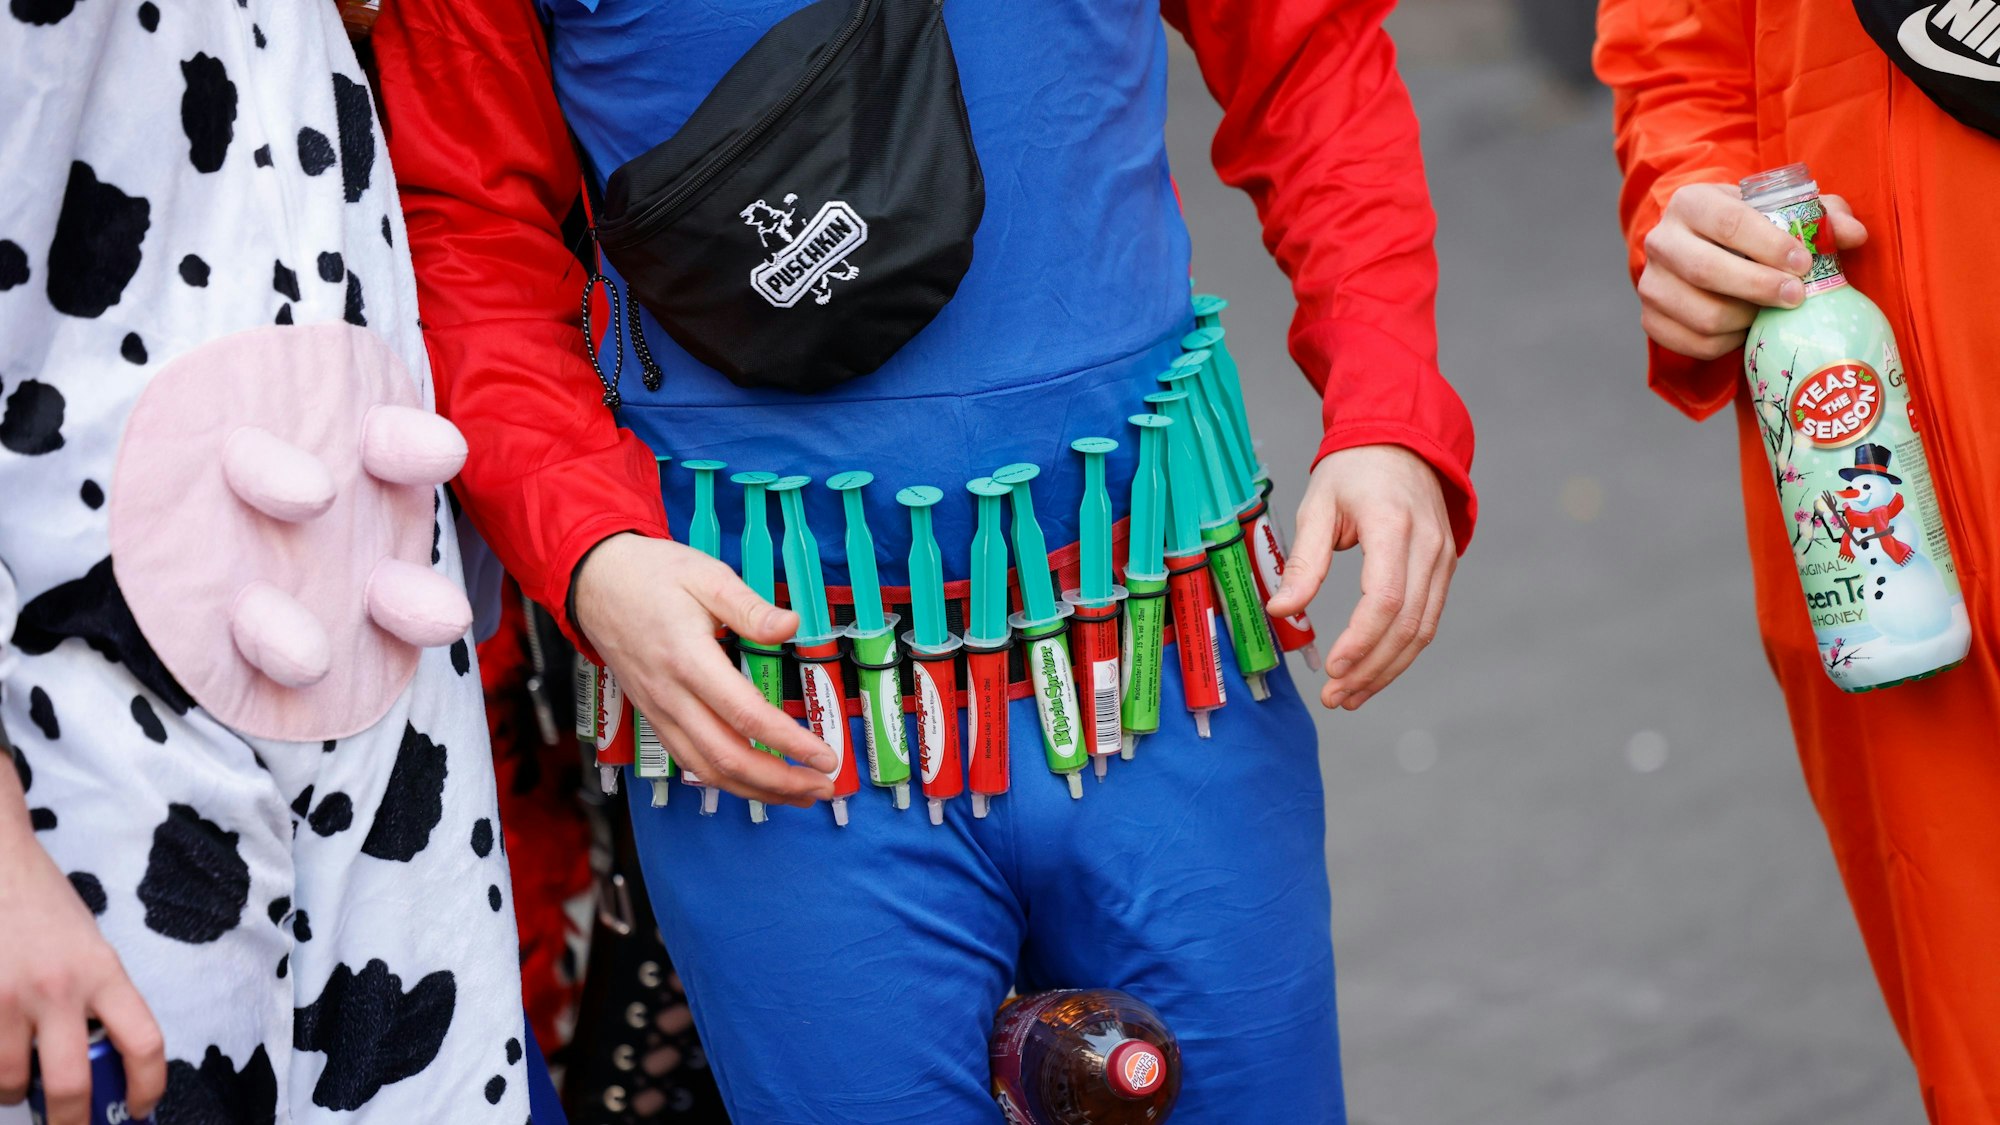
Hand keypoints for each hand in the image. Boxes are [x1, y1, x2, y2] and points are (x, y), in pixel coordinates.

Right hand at [0, 774, 163, 1123]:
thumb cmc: (45, 907)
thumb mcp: (90, 947)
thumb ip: (98, 998)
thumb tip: (104, 1060)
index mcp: (103, 972)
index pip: (144, 1043)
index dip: (147, 1087)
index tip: (137, 1110)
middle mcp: (59, 989)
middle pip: (73, 1084)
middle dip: (72, 1122)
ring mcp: (8, 998)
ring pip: (11, 1083)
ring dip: (15, 1096)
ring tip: (18, 1087)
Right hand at [573, 533, 837, 805]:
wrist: (596, 581)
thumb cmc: (653, 574)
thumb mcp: (707, 576)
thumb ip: (750, 607)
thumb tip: (791, 625)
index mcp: (689, 658)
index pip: (746, 715)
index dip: (789, 742)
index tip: (825, 755)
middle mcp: (671, 695)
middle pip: (727, 756)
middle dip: (780, 780)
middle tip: (823, 786)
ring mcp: (659, 711)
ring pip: (707, 769)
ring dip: (756, 789)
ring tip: (799, 793)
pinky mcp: (654, 717)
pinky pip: (690, 761)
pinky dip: (726, 780)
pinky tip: (755, 782)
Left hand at [1266, 445, 1455, 710]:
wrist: (1402, 438)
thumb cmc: (1354, 469)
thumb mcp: (1317, 505)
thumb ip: (1304, 560)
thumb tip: (1280, 610)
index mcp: (1393, 525)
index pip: (1385, 598)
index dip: (1361, 640)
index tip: (1334, 669)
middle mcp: (1428, 546)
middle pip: (1407, 624)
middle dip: (1370, 668)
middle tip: (1335, 697)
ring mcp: (1442, 559)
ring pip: (1423, 630)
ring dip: (1387, 670)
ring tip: (1350, 696)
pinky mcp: (1444, 569)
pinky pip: (1427, 619)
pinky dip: (1401, 651)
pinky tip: (1373, 671)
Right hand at [1638, 182, 1867, 360]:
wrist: (1699, 245)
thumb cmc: (1748, 227)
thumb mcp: (1781, 210)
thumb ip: (1822, 216)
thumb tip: (1853, 235)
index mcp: (1691, 202)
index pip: (1729, 223)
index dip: (1770, 246)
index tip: (1804, 264)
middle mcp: (1661, 240)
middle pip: (1707, 271)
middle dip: (1759, 287)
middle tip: (1797, 297)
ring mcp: (1650, 283)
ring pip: (1702, 315)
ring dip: (1747, 319)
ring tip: (1771, 313)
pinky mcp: (1650, 319)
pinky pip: (1694, 343)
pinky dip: (1728, 343)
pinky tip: (1747, 328)